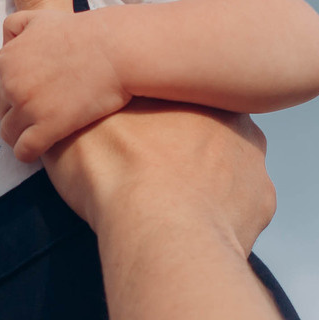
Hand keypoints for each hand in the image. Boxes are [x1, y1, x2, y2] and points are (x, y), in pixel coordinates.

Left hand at [0, 0, 128, 159]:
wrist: (122, 52)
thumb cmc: (92, 32)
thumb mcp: (51, 13)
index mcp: (7, 56)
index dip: (18, 84)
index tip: (39, 87)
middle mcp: (9, 81)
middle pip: (2, 106)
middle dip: (18, 109)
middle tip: (46, 108)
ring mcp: (25, 107)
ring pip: (9, 131)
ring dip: (24, 132)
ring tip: (47, 129)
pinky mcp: (43, 130)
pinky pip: (23, 151)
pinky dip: (32, 151)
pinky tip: (48, 146)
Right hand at [44, 97, 273, 256]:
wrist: (158, 227)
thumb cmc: (115, 174)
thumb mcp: (72, 135)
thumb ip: (73, 123)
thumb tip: (57, 124)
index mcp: (185, 91)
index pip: (174, 97)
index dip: (154, 119)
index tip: (137, 141)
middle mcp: (231, 116)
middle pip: (209, 129)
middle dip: (187, 150)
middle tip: (154, 176)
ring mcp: (252, 158)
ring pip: (230, 167)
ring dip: (207, 184)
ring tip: (173, 209)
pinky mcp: (262, 199)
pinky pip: (244, 206)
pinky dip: (224, 217)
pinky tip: (196, 227)